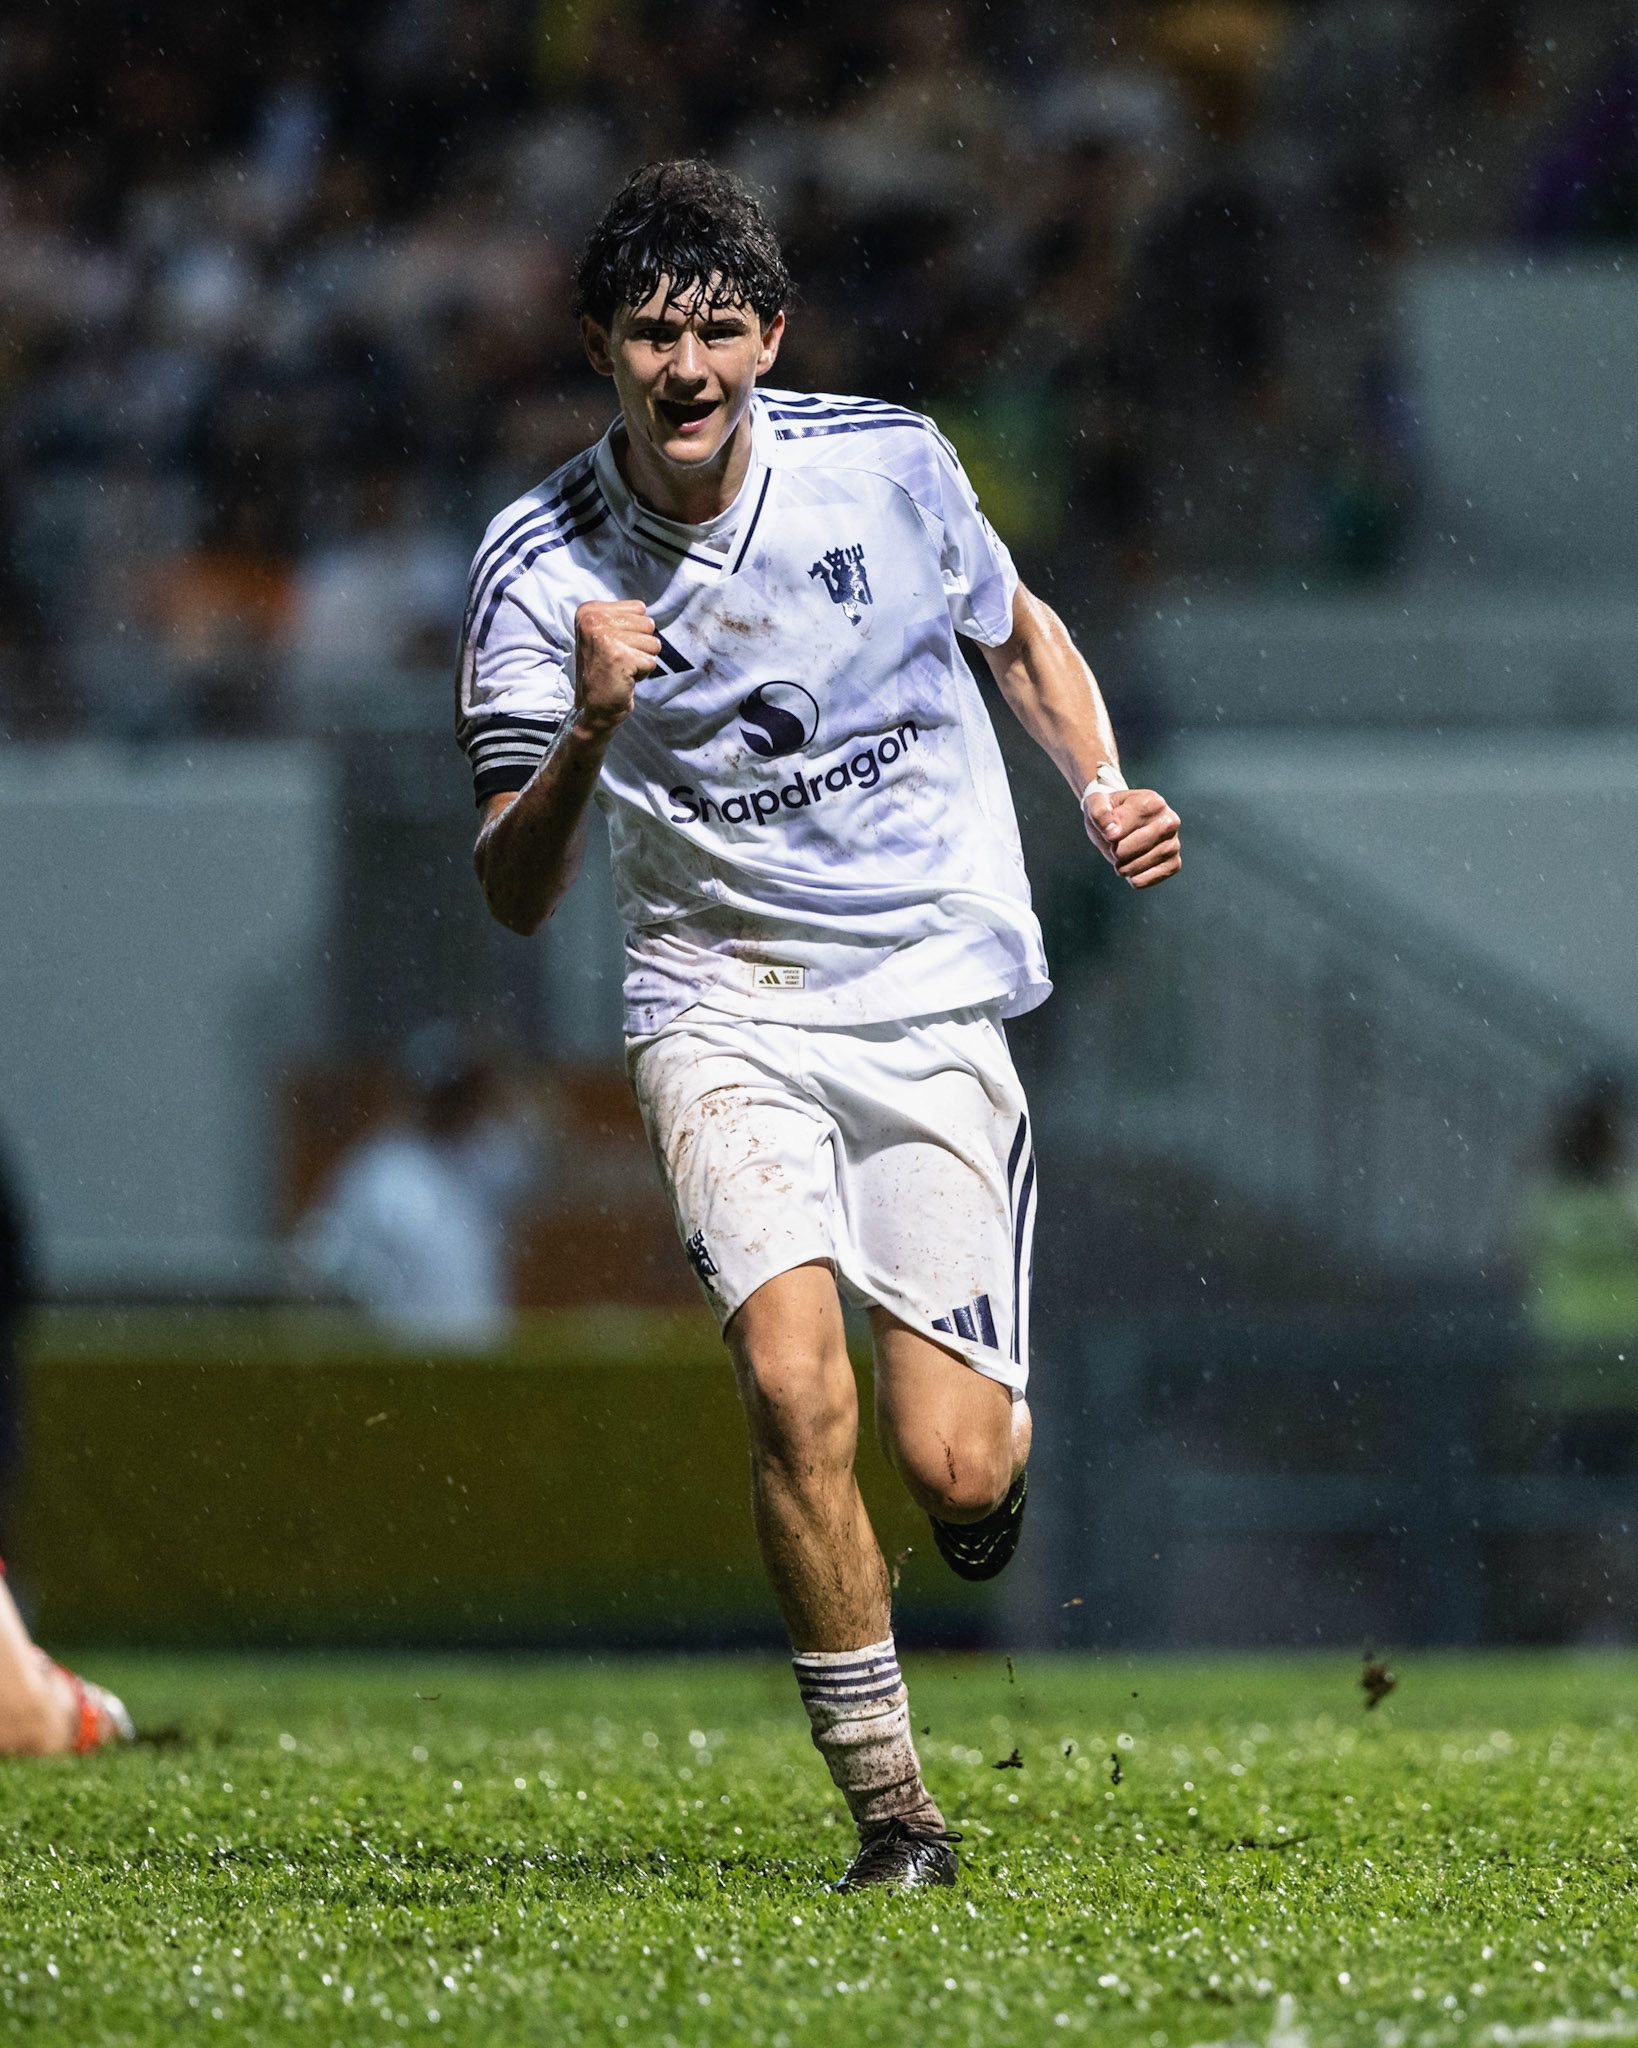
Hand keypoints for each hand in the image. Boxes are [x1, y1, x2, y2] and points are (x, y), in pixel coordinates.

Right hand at [572, 598, 659, 739]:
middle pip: (648, 624)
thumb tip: (646, 611)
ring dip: (642, 659)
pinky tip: (624, 678)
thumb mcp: (604, 634)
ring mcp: (605, 638)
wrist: (594, 708)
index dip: (634, 631)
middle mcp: (593, 620)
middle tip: (619, 660)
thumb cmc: (604, 671)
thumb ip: (622, 618)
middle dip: (640, 646)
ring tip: (622, 668)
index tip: (614, 646)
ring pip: (653, 642)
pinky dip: (643, 673)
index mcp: (588, 611)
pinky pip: (651, 661)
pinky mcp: (619, 657)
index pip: (639, 608)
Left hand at [1084, 787, 1181, 888]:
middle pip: (1135, 846)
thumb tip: (1112, 832)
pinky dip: (1134, 878)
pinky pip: (1149, 879)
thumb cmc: (1109, 813)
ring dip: (1123, 867)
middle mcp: (1170, 821)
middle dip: (1117, 851)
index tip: (1108, 832)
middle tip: (1114, 847)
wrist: (1120, 825)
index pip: (1125, 825)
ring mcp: (1174, 843)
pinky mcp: (1174, 864)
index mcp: (1153, 802)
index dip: (1110, 834)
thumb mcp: (1096, 804)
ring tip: (1122, 858)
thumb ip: (1099, 812)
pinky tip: (1132, 868)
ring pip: (1142, 865)